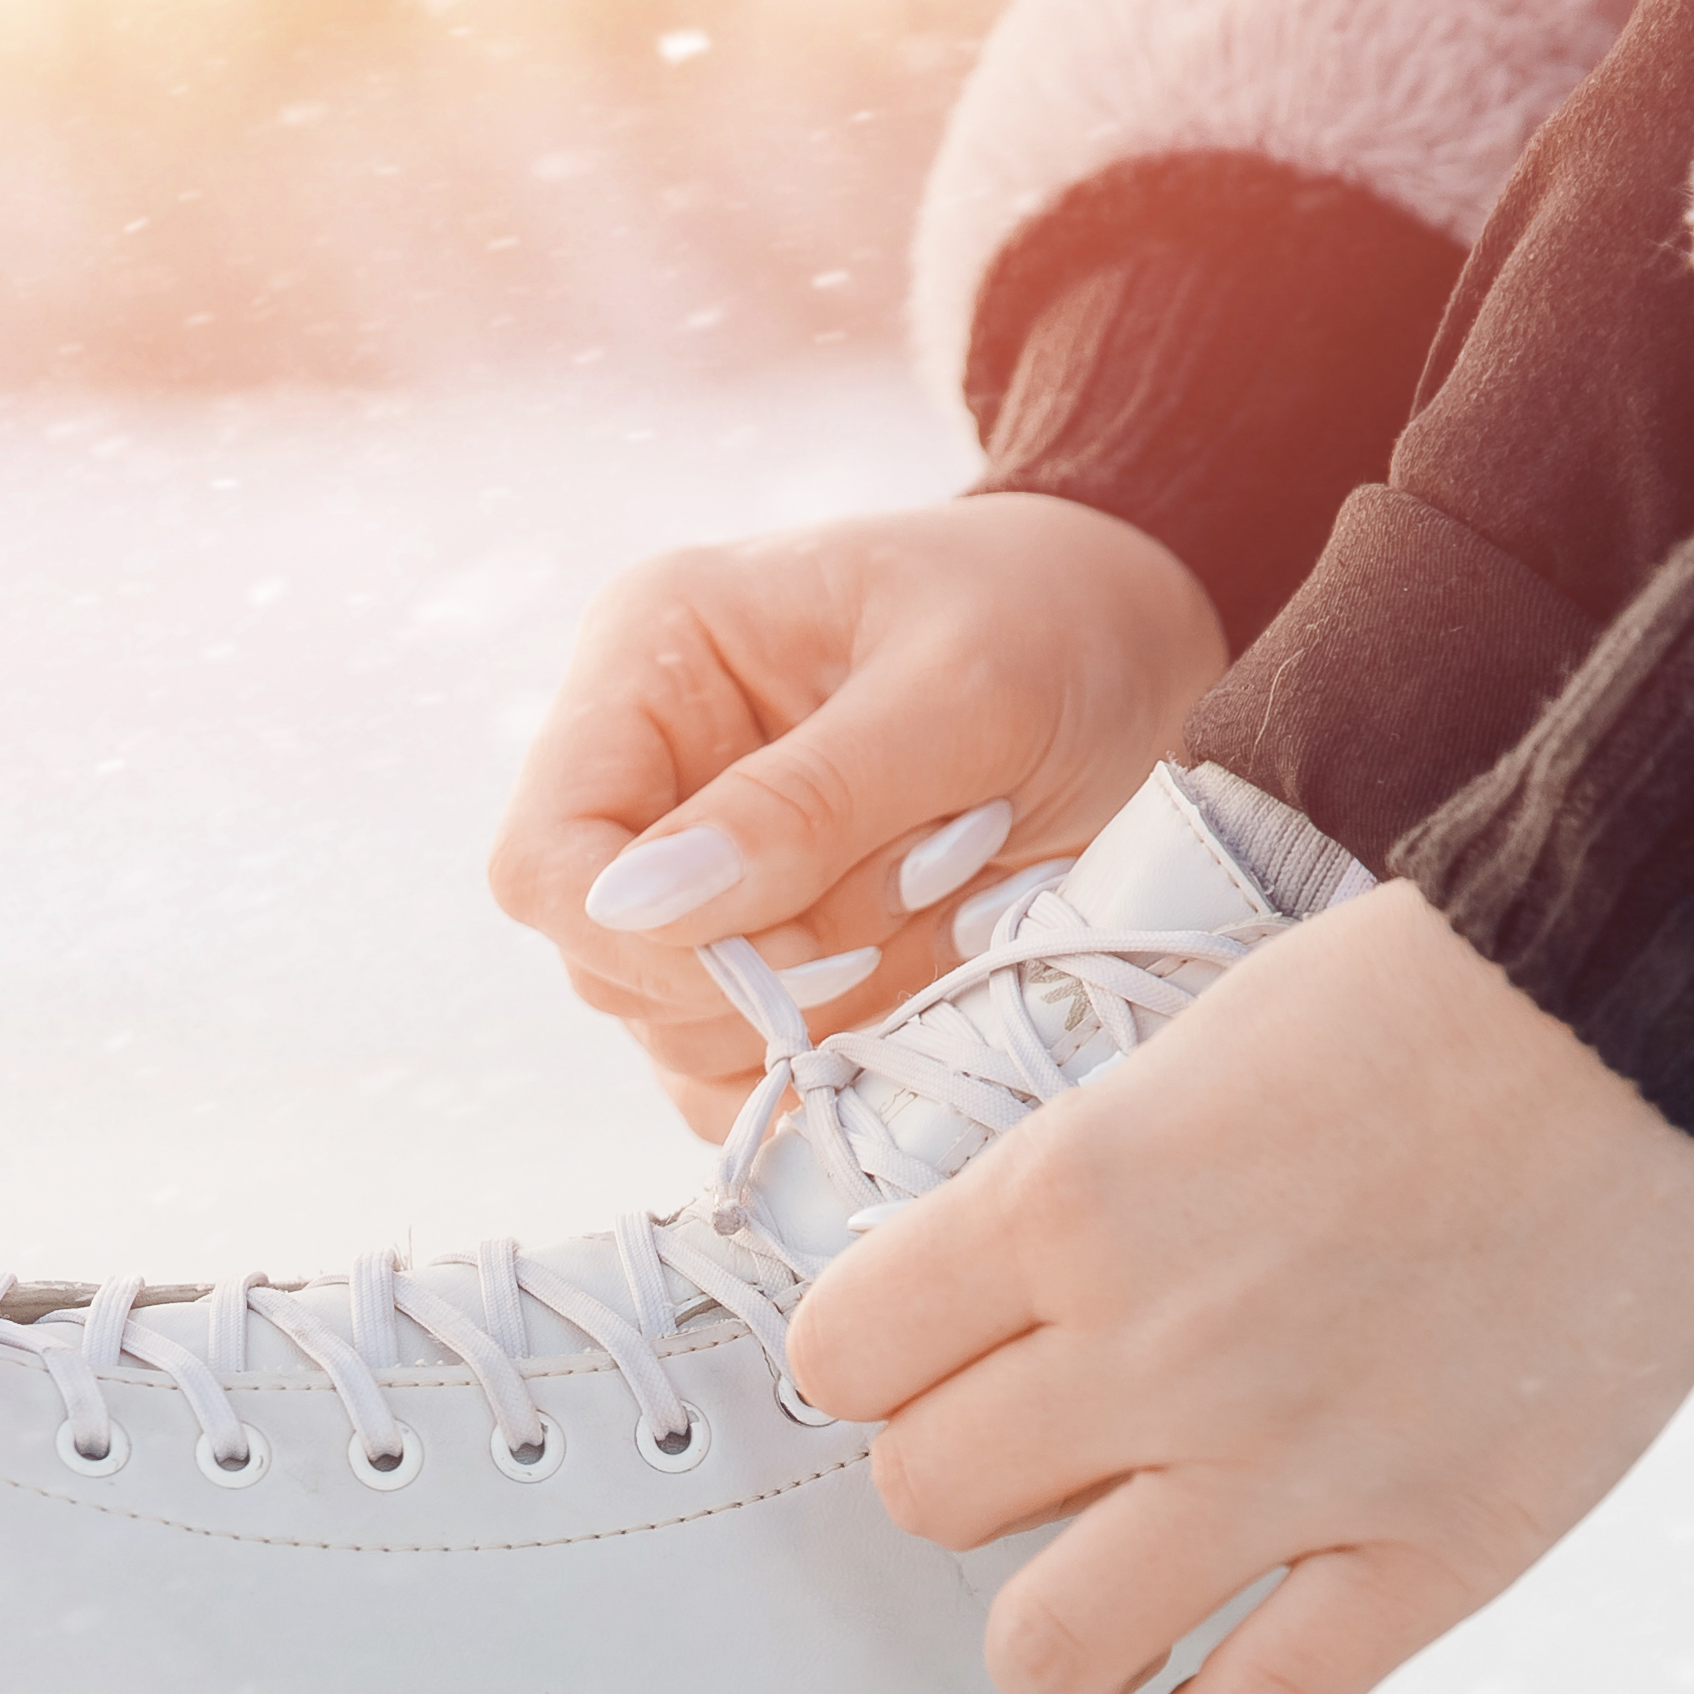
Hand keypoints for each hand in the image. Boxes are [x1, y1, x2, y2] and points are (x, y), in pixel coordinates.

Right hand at [489, 494, 1228, 1135]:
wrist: (1147, 647)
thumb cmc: (1060, 620)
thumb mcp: (964, 693)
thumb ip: (808, 801)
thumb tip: (643, 905)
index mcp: (655, 661)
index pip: (546, 857)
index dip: (633, 941)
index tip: (775, 960)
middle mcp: (652, 775)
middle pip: (608, 967)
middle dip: (763, 978)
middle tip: (918, 899)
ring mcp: (704, 876)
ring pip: (681, 1037)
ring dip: (824, 1014)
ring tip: (947, 905)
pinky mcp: (767, 955)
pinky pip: (749, 1072)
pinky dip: (842, 1060)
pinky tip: (930, 973)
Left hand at [782, 884, 1693, 1693]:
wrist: (1664, 1009)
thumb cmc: (1440, 997)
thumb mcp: (1191, 1048)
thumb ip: (1082, 1192)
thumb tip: (1003, 1312)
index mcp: (1071, 1200)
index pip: (844, 1356)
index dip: (882, 1360)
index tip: (935, 1354)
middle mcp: (1154, 1351)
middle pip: (924, 1499)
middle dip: (973, 1474)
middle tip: (1053, 1444)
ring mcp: (1290, 1472)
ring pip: (1042, 1652)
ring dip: (1062, 1628)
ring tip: (1119, 1580)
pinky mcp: (1431, 1556)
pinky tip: (1229, 1662)